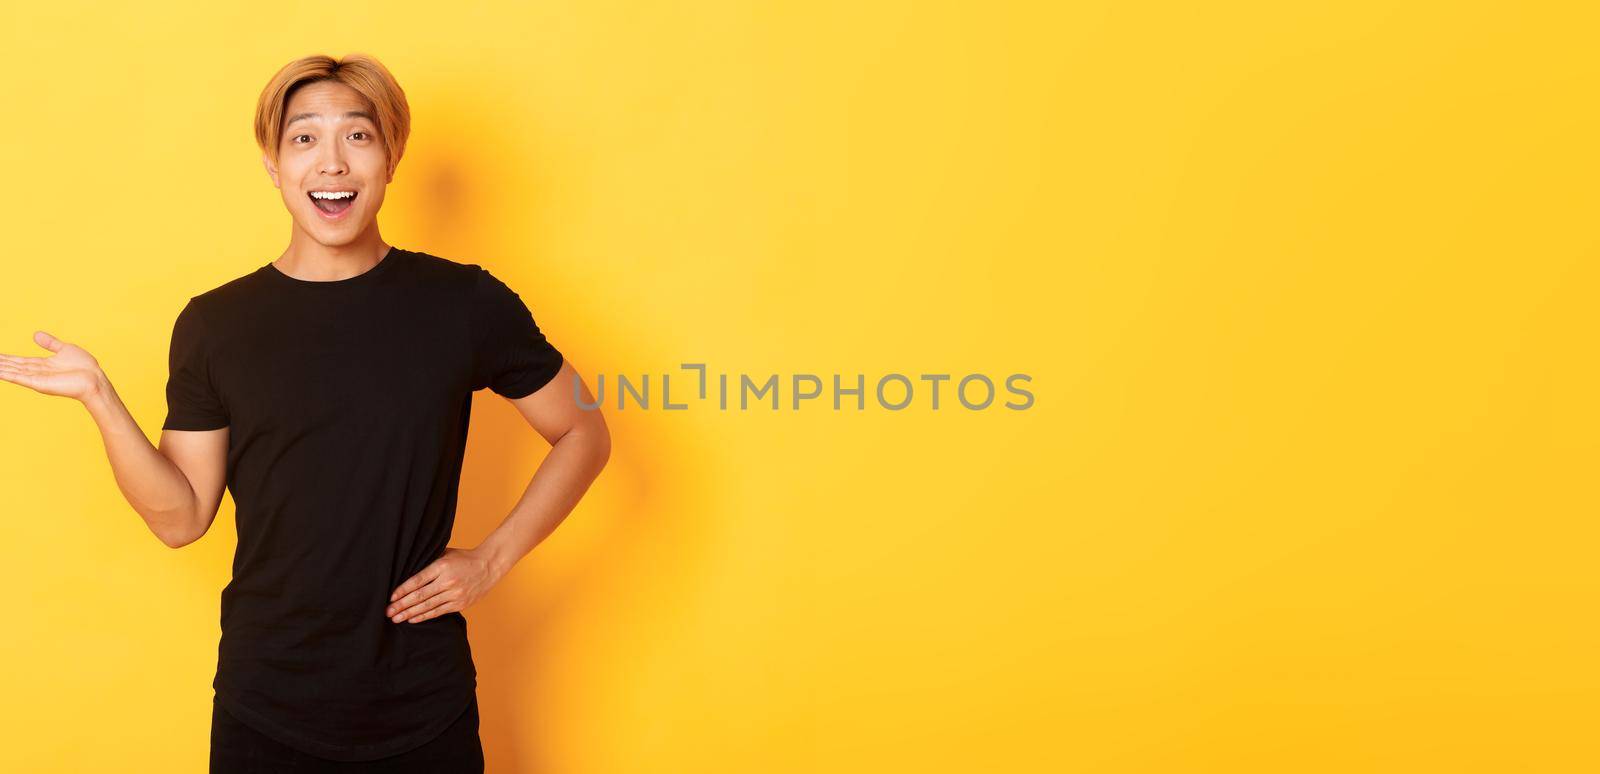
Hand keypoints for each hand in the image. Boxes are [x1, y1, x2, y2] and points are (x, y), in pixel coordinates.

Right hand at [0, 331, 105, 400]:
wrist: (94, 379)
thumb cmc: (84, 367)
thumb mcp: (64, 349)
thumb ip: (49, 343)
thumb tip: (35, 334)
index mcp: (42, 365)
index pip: (19, 361)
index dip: (6, 359)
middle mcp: (37, 372)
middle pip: (12, 366)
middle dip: (0, 363)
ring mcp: (37, 378)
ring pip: (12, 371)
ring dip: (0, 368)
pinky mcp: (39, 383)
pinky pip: (18, 378)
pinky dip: (6, 374)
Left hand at [386, 547, 502, 623]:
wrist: (489, 566)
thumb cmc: (465, 558)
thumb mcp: (446, 554)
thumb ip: (428, 562)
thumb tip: (407, 570)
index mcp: (442, 566)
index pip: (417, 580)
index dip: (402, 590)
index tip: (391, 597)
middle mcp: (448, 581)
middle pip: (420, 596)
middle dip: (402, 605)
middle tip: (388, 612)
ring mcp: (454, 594)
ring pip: (428, 606)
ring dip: (410, 613)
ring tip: (396, 618)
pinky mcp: (460, 603)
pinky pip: (439, 611)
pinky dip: (425, 616)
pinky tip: (413, 619)